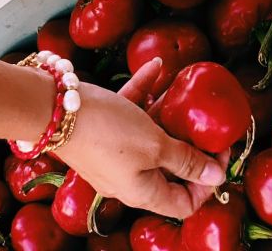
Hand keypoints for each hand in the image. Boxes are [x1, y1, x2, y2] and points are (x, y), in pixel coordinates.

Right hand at [60, 58, 226, 217]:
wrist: (52, 107)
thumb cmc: (106, 130)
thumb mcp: (154, 144)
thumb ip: (185, 159)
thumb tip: (216, 177)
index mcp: (143, 192)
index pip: (185, 203)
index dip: (207, 182)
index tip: (219, 153)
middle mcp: (128, 178)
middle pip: (168, 167)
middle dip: (188, 142)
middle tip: (204, 121)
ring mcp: (114, 154)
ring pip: (149, 136)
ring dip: (167, 113)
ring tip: (182, 91)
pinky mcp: (101, 130)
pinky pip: (129, 114)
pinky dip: (143, 94)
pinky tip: (155, 67)